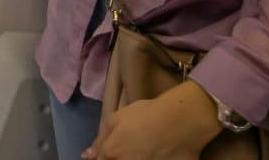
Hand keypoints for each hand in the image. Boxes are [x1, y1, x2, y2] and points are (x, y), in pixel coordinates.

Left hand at [87, 82, 222, 159]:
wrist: (182, 119)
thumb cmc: (146, 114)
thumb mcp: (116, 118)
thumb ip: (101, 139)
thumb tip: (87, 156)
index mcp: (113, 152)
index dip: (103, 156)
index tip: (110, 153)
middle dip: (119, 157)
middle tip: (133, 146)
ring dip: (136, 158)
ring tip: (146, 148)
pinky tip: (158, 153)